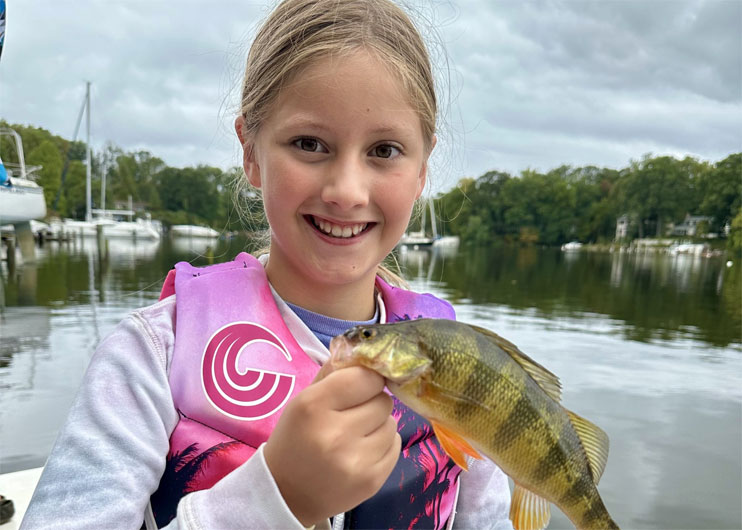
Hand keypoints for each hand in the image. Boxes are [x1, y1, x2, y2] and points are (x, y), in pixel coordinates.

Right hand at [264, 366, 400, 526]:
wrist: (285, 494)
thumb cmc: (296, 439)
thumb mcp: (303, 400)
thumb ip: (333, 374)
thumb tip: (364, 352)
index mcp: (313, 406)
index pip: (365, 377)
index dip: (366, 379)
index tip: (359, 386)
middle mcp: (335, 433)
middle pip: (383, 400)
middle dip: (372, 402)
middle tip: (353, 414)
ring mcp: (356, 461)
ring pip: (392, 423)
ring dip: (378, 425)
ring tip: (356, 435)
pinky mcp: (372, 481)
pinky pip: (396, 446)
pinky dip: (383, 445)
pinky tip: (362, 451)